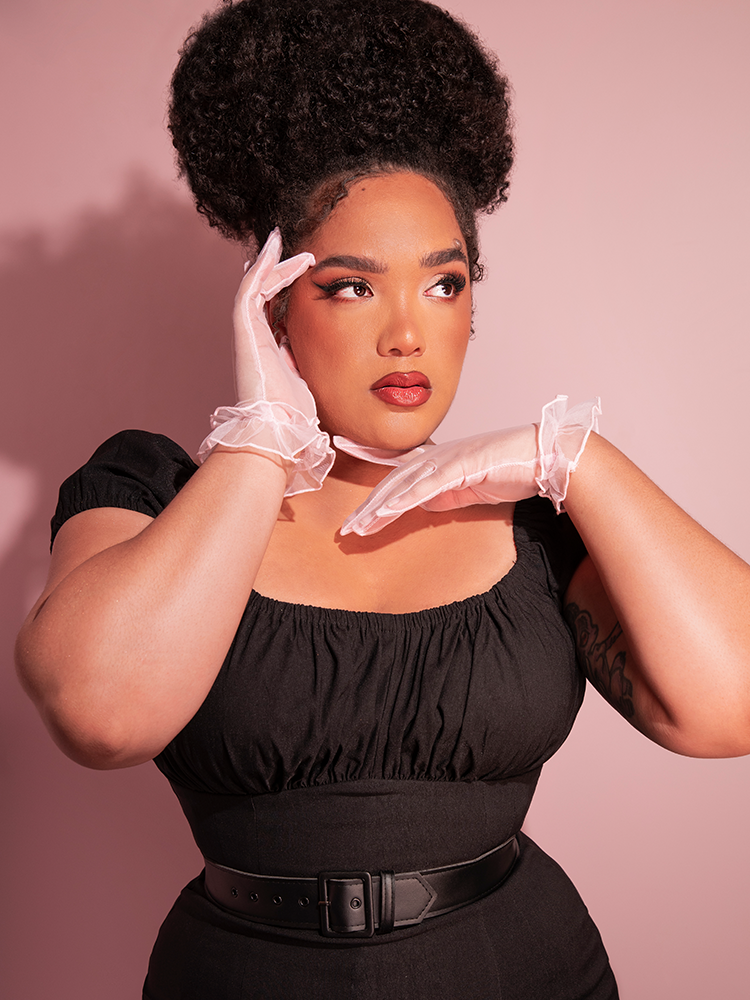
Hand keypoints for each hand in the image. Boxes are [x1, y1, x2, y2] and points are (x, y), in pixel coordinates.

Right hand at [198, 229, 334, 494]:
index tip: (302, 269)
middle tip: (294, 250)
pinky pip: (250, 291)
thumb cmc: (296, 418)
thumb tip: (335, 361)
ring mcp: (249, 336)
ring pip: (253, 287)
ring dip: (269, 263)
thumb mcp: (310, 384)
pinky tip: (274, 250)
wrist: (278, 431)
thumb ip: (313, 367)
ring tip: (282, 242)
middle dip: (276, 269)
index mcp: (271, 352)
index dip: (283, 288)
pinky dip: (261, 269)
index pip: (273, 311)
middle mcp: (257, 341)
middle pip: (262, 295)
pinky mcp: (246, 333)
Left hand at [339, 425, 539, 535]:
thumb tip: (419, 505)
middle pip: (393, 482)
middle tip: (346, 529)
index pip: (397, 468)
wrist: (544, 456)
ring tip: (359, 528)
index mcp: (438, 459)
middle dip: (368, 507)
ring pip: (403, 485)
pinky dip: (405, 499)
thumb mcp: (469, 488)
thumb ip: (444, 495)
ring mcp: (447, 458)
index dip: (370, 469)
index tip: (346, 465)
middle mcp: (437, 455)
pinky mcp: (461, 466)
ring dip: (379, 508)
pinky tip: (387, 511)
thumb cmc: (511, 470)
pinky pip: (427, 486)